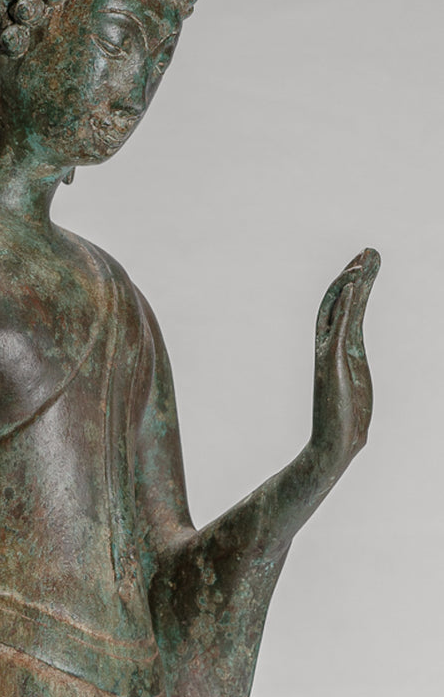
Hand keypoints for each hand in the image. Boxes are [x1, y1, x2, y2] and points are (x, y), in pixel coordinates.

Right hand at [310, 248, 378, 483]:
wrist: (335, 446)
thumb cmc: (347, 421)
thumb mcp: (355, 383)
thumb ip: (352, 367)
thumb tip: (355, 360)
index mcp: (339, 348)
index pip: (343, 307)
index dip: (353, 283)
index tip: (366, 262)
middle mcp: (330, 346)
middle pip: (339, 301)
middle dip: (354, 275)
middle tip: (369, 251)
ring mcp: (328, 354)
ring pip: (339, 309)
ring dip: (352, 282)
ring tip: (365, 260)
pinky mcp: (332, 364)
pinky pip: (338, 328)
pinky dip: (344, 306)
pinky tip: (354, 288)